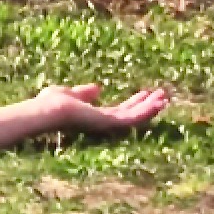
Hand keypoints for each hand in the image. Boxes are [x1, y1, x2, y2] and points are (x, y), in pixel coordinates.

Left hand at [32, 84, 168, 133]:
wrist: (47, 110)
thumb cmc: (51, 102)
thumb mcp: (71, 93)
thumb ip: (84, 93)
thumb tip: (97, 88)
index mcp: (94, 116)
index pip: (119, 110)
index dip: (133, 102)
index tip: (145, 92)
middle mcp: (102, 122)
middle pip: (131, 114)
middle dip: (147, 105)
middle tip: (163, 95)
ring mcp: (107, 124)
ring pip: (135, 117)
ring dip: (151, 108)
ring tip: (165, 97)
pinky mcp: (109, 123)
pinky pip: (133, 118)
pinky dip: (146, 111)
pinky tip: (158, 102)